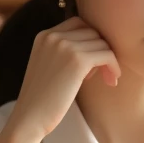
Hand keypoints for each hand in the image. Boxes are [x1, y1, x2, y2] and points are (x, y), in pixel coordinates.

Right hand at [6, 16, 120, 142]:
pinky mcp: (77, 60)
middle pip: (93, 32)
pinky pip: (107, 54)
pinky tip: (112, 81)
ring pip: (102, 43)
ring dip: (108, 60)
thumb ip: (64, 51)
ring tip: (106, 79)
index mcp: (44, 35)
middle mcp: (53, 35)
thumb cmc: (42, 99)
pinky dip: (113, 66)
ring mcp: (64, 46)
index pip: (79, 24)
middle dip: (101, 50)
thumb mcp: (49, 65)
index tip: (92, 63)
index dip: (91, 41)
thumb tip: (98, 44)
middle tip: (102, 74)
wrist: (29, 118)